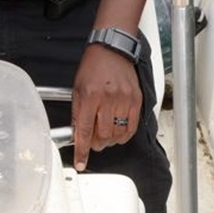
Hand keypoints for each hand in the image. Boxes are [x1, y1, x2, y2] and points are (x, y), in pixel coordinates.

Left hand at [71, 43, 142, 170]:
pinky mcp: (136, 101)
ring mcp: (124, 100)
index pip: (85, 130)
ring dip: (109, 140)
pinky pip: (131, 127)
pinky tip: (118, 134)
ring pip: (117, 134)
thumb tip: (77, 134)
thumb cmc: (93, 67)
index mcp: (89, 96)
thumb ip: (77, 112)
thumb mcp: (77, 88)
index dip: (82, 150)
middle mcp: (107, 99)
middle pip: (102, 135)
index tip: (81, 162)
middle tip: (93, 143)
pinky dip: (124, 135)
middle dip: (96, 144)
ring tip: (104, 137)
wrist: (112, 50)